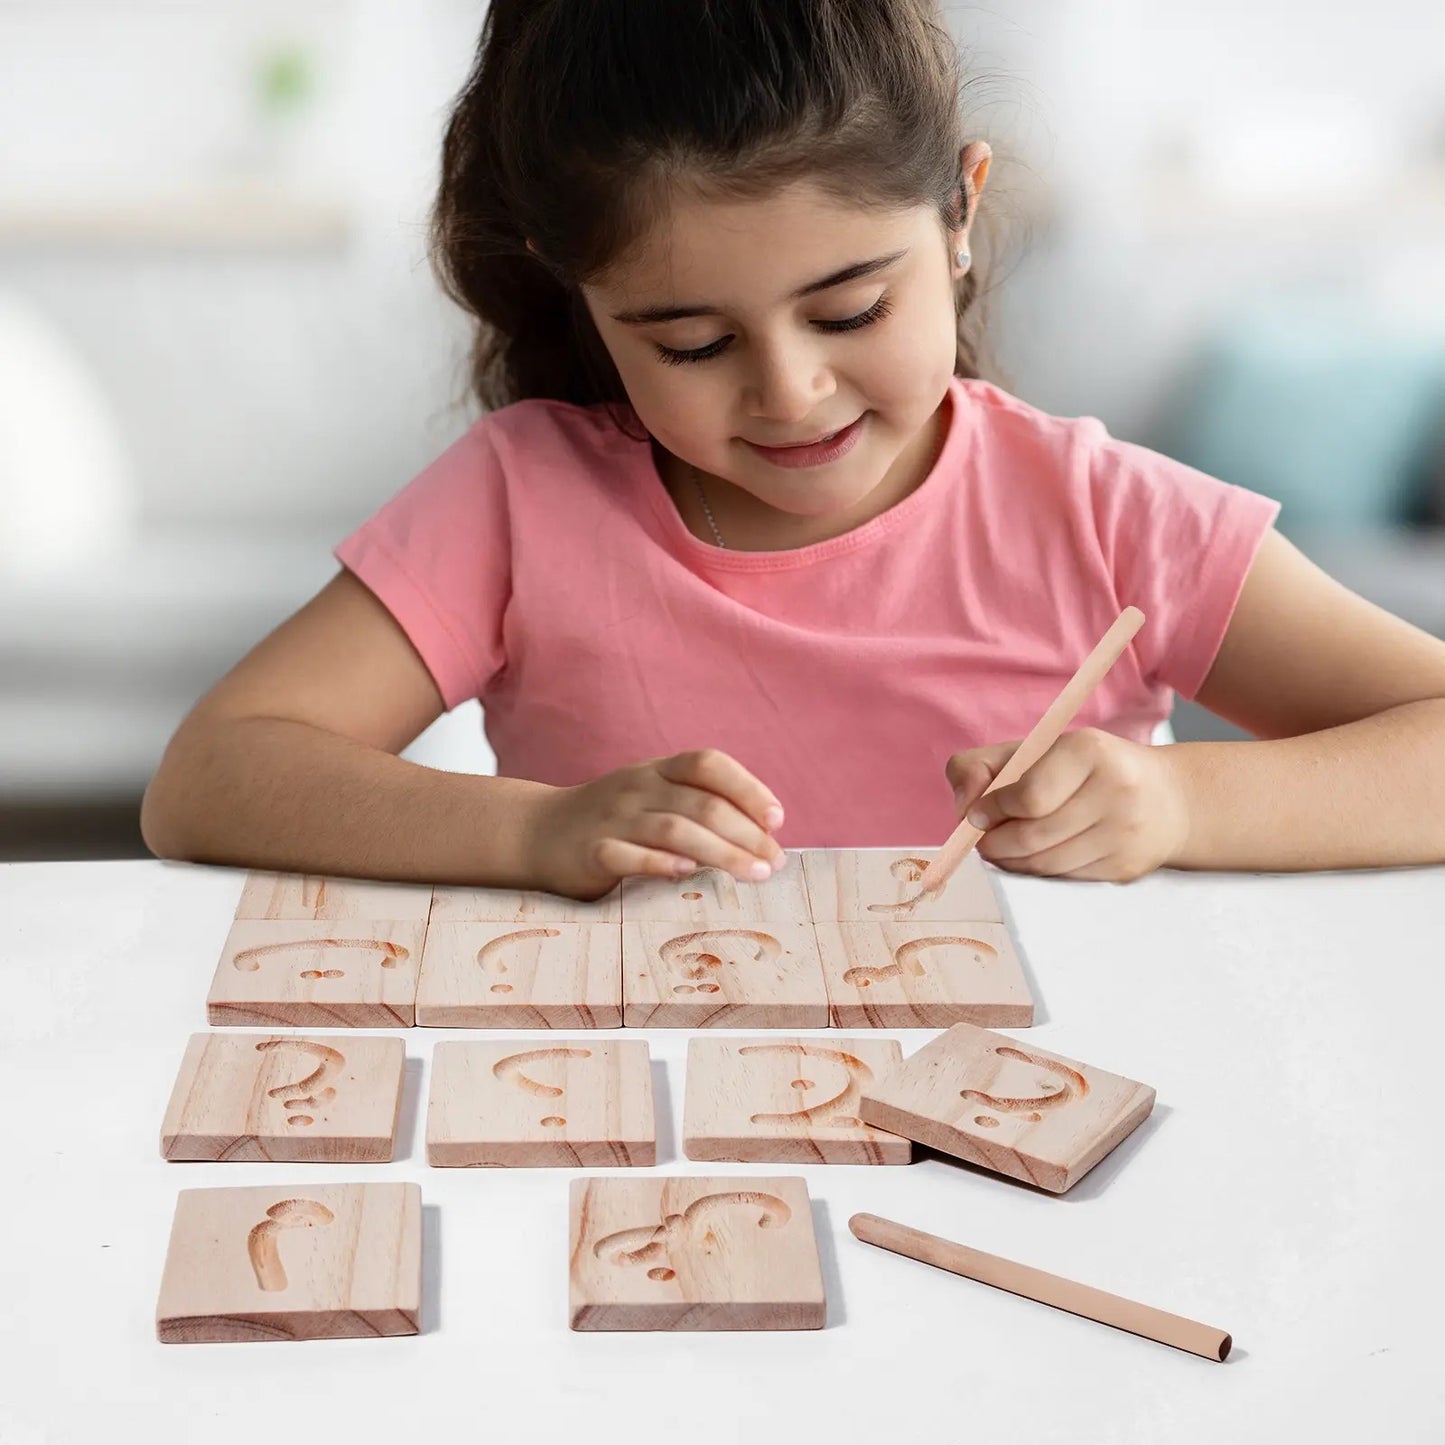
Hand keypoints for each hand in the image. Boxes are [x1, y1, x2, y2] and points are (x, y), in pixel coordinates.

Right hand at [523, 748, 787, 899]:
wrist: (538, 832)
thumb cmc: (615, 819)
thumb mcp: (654, 796)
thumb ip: (699, 804)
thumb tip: (765, 835)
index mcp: (658, 771)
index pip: (708, 764)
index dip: (747, 788)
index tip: (777, 821)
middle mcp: (638, 788)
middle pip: (701, 804)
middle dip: (746, 834)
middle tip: (774, 863)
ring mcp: (613, 818)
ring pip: (674, 829)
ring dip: (720, 853)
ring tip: (752, 874)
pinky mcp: (590, 851)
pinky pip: (626, 855)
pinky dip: (658, 863)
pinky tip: (686, 873)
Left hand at [944, 727, 1188, 882]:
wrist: (1167, 798)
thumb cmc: (1083, 771)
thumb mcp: (1033, 751)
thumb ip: (981, 767)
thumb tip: (964, 808)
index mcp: (1088, 750)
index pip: (1028, 796)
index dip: (992, 811)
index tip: (977, 815)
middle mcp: (1115, 789)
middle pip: (1032, 836)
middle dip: (994, 843)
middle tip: (983, 840)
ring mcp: (1125, 832)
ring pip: (1045, 864)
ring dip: (1012, 862)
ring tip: (1004, 849)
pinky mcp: (1126, 866)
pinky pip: (1064, 879)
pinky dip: (1039, 872)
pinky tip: (1036, 857)